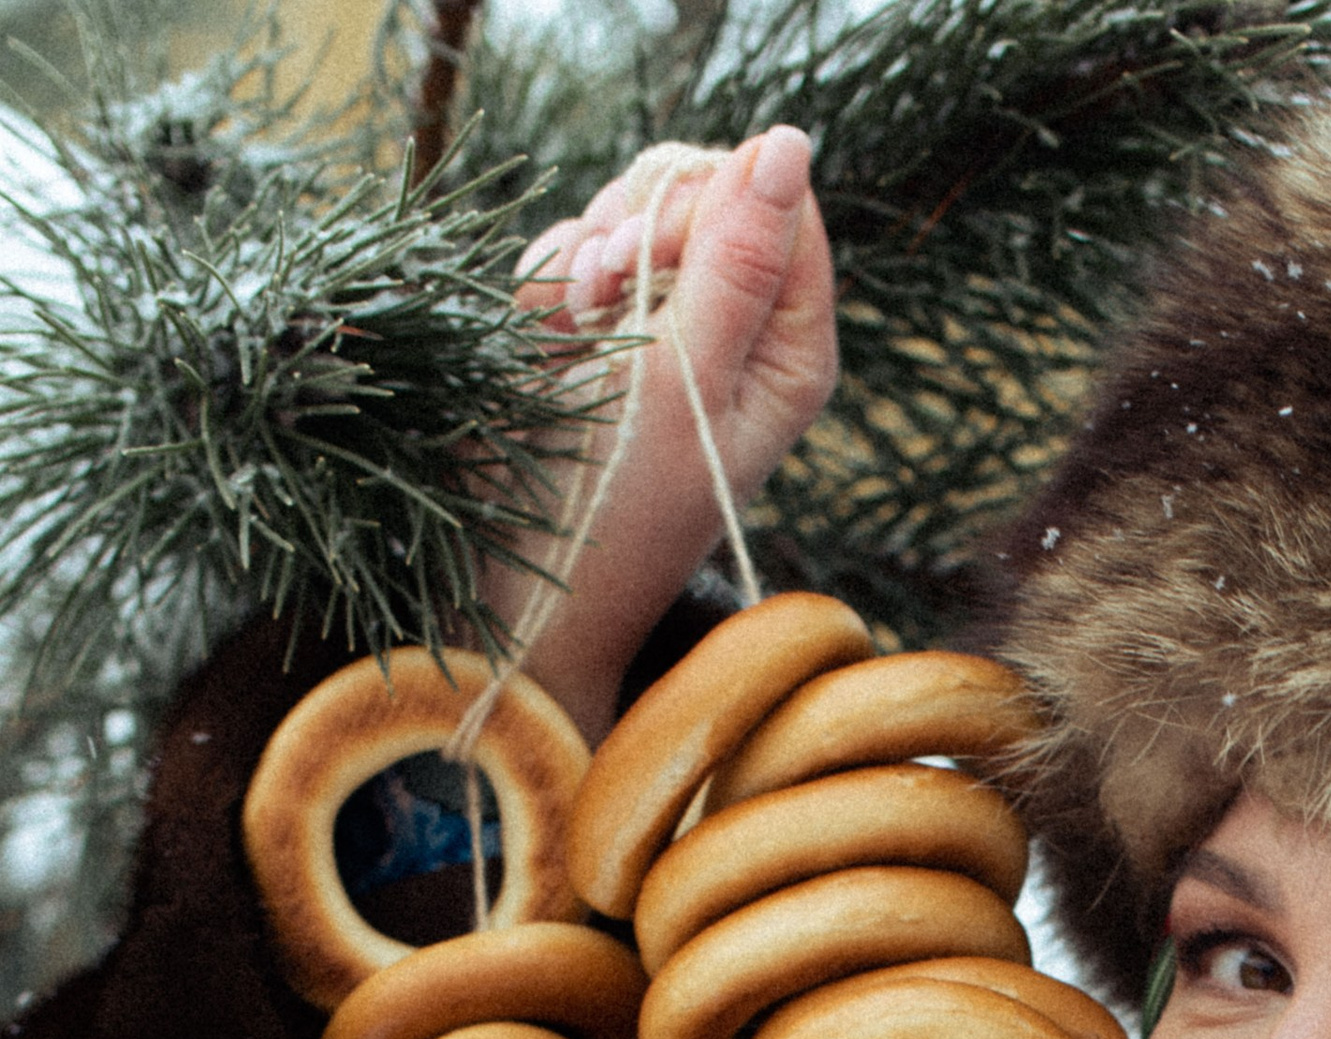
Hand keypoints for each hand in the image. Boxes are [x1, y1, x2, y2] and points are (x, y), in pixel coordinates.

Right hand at [498, 131, 839, 740]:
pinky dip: (548, 292)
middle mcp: (739, 332)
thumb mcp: (681, 382)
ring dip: (584, 261)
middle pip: (700, 192)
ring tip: (568, 338)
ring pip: (628, 215)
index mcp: (790, 351)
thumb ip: (734, 262)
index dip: (704, 206)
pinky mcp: (600, 333)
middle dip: (636, 229)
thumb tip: (788, 143)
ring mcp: (667, 328)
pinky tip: (543, 348)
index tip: (647, 260)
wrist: (522, 583)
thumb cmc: (614, 507)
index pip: (775, 200)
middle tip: (600, 299)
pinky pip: (574, 255)